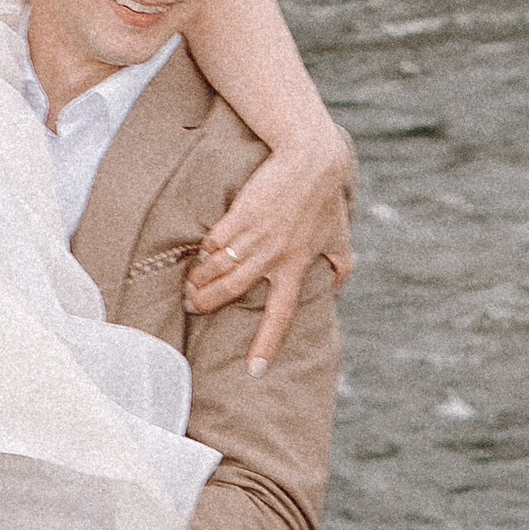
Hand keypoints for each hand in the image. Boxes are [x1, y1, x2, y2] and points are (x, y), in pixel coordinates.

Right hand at [184, 127, 355, 368]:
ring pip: (220, 269)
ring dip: (201, 283)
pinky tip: (198, 256)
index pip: (281, 315)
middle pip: (234, 291)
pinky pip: (215, 242)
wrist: (310, 158)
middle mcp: (274, 257)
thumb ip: (339, 263)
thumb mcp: (338, 234)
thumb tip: (339, 287)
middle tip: (194, 309)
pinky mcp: (241, 215)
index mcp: (297, 267)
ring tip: (188, 290)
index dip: (267, 344)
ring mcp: (256, 237)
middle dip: (209, 304)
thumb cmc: (324, 197)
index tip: (254, 370)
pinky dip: (205, 252)